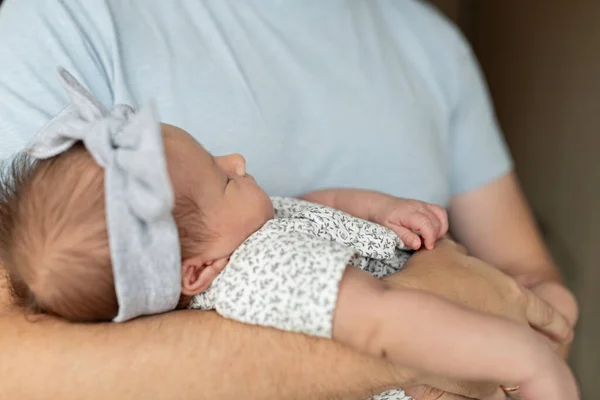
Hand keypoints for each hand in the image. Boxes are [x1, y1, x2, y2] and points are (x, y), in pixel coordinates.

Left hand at [371, 198, 447, 249]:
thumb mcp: (390, 230)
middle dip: (435, 236)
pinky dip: (441, 223)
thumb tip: (418, 244)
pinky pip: (440, 212)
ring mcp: (423, 204)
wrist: (380, 204)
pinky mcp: (426, 205)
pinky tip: (433, 231)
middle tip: (426, 245)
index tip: (428, 247)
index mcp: (408, 213)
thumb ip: (404, 236)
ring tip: (430, 238)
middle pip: (436, 221)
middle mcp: (418, 206)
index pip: (426, 224)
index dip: (430, 237)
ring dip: (441, 229)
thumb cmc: (383, 217)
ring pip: (441, 215)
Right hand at [383, 239, 573, 398]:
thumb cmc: (418, 281)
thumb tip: (455, 250)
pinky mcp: (477, 386)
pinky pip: (492, 393)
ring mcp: (497, 360)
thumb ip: (457, 251)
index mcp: (511, 295)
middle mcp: (512, 327)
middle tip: (529, 351)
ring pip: (518, 373)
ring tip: (495, 370)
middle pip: (544, 347)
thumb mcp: (441, 253)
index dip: (556, 325)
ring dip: (510, 372)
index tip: (559, 331)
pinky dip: (486, 387)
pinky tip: (473, 381)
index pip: (549, 315)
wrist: (397, 315)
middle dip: (538, 349)